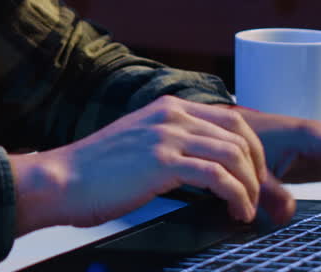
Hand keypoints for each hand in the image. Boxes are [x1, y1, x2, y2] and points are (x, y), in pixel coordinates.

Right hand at [9, 97, 288, 233]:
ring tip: (246, 209)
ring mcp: (166, 135)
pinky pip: (218, 177)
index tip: (255, 176)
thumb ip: (173, 144)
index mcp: (167, 107)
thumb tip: (210, 169)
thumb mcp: (140, 144)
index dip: (253, 150)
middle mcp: (171, 114)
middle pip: (241, 135)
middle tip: (259, 197)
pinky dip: (236, 197)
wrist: (62, 180)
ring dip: (250, 186)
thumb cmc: (96, 172)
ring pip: (235, 154)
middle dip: (258, 170)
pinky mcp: (162, 161)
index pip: (231, 118)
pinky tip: (235, 212)